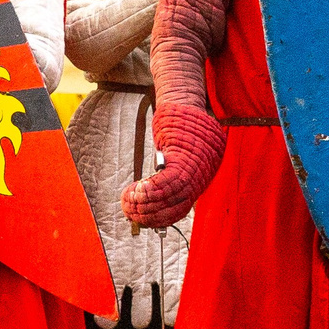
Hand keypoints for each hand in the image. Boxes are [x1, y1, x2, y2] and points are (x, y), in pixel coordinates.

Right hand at [122, 106, 225, 227]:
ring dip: (144, 202)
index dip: (160, 219)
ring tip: (127, 200)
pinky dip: (149, 190)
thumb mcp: (179, 159)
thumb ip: (171, 178)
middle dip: (149, 214)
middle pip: (175, 206)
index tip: (143, 221)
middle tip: (130, 213)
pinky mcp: (184, 155)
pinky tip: (134, 191)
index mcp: (200, 181)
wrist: (184, 108)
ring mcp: (195, 167)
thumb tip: (149, 198)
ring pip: (168, 196)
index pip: (180, 209)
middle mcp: (201, 176)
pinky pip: (166, 181)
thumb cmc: (179, 133)